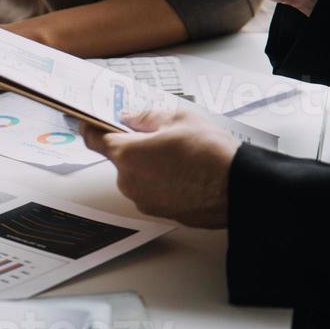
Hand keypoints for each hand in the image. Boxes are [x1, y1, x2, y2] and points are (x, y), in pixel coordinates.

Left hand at [81, 104, 238, 228]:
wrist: (238, 188)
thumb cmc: (211, 154)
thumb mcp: (178, 118)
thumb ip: (145, 117)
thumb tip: (129, 117)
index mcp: (128, 154)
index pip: (93, 139)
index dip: (91, 126)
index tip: (91, 120)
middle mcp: (129, 181)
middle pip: (120, 157)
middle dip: (135, 145)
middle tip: (160, 134)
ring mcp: (144, 200)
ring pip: (137, 175)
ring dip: (150, 164)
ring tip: (181, 154)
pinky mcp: (160, 212)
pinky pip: (153, 190)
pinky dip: (162, 181)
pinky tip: (185, 172)